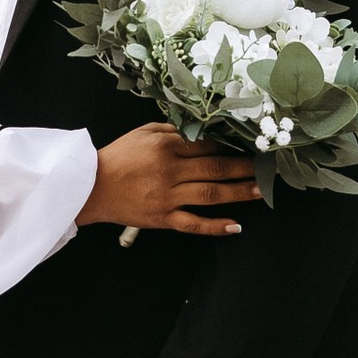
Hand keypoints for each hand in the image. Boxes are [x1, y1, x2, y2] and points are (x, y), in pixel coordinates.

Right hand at [77, 124, 258, 237]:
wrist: (89, 186)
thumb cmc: (118, 156)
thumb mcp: (143, 133)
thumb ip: (173, 131)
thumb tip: (203, 130)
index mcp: (166, 146)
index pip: (208, 145)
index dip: (232, 145)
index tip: (251, 146)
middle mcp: (170, 171)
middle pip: (216, 168)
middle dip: (245, 168)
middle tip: (268, 167)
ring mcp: (167, 197)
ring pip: (211, 194)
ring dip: (239, 192)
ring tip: (261, 190)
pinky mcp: (163, 218)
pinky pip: (193, 224)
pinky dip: (215, 226)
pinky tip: (235, 226)